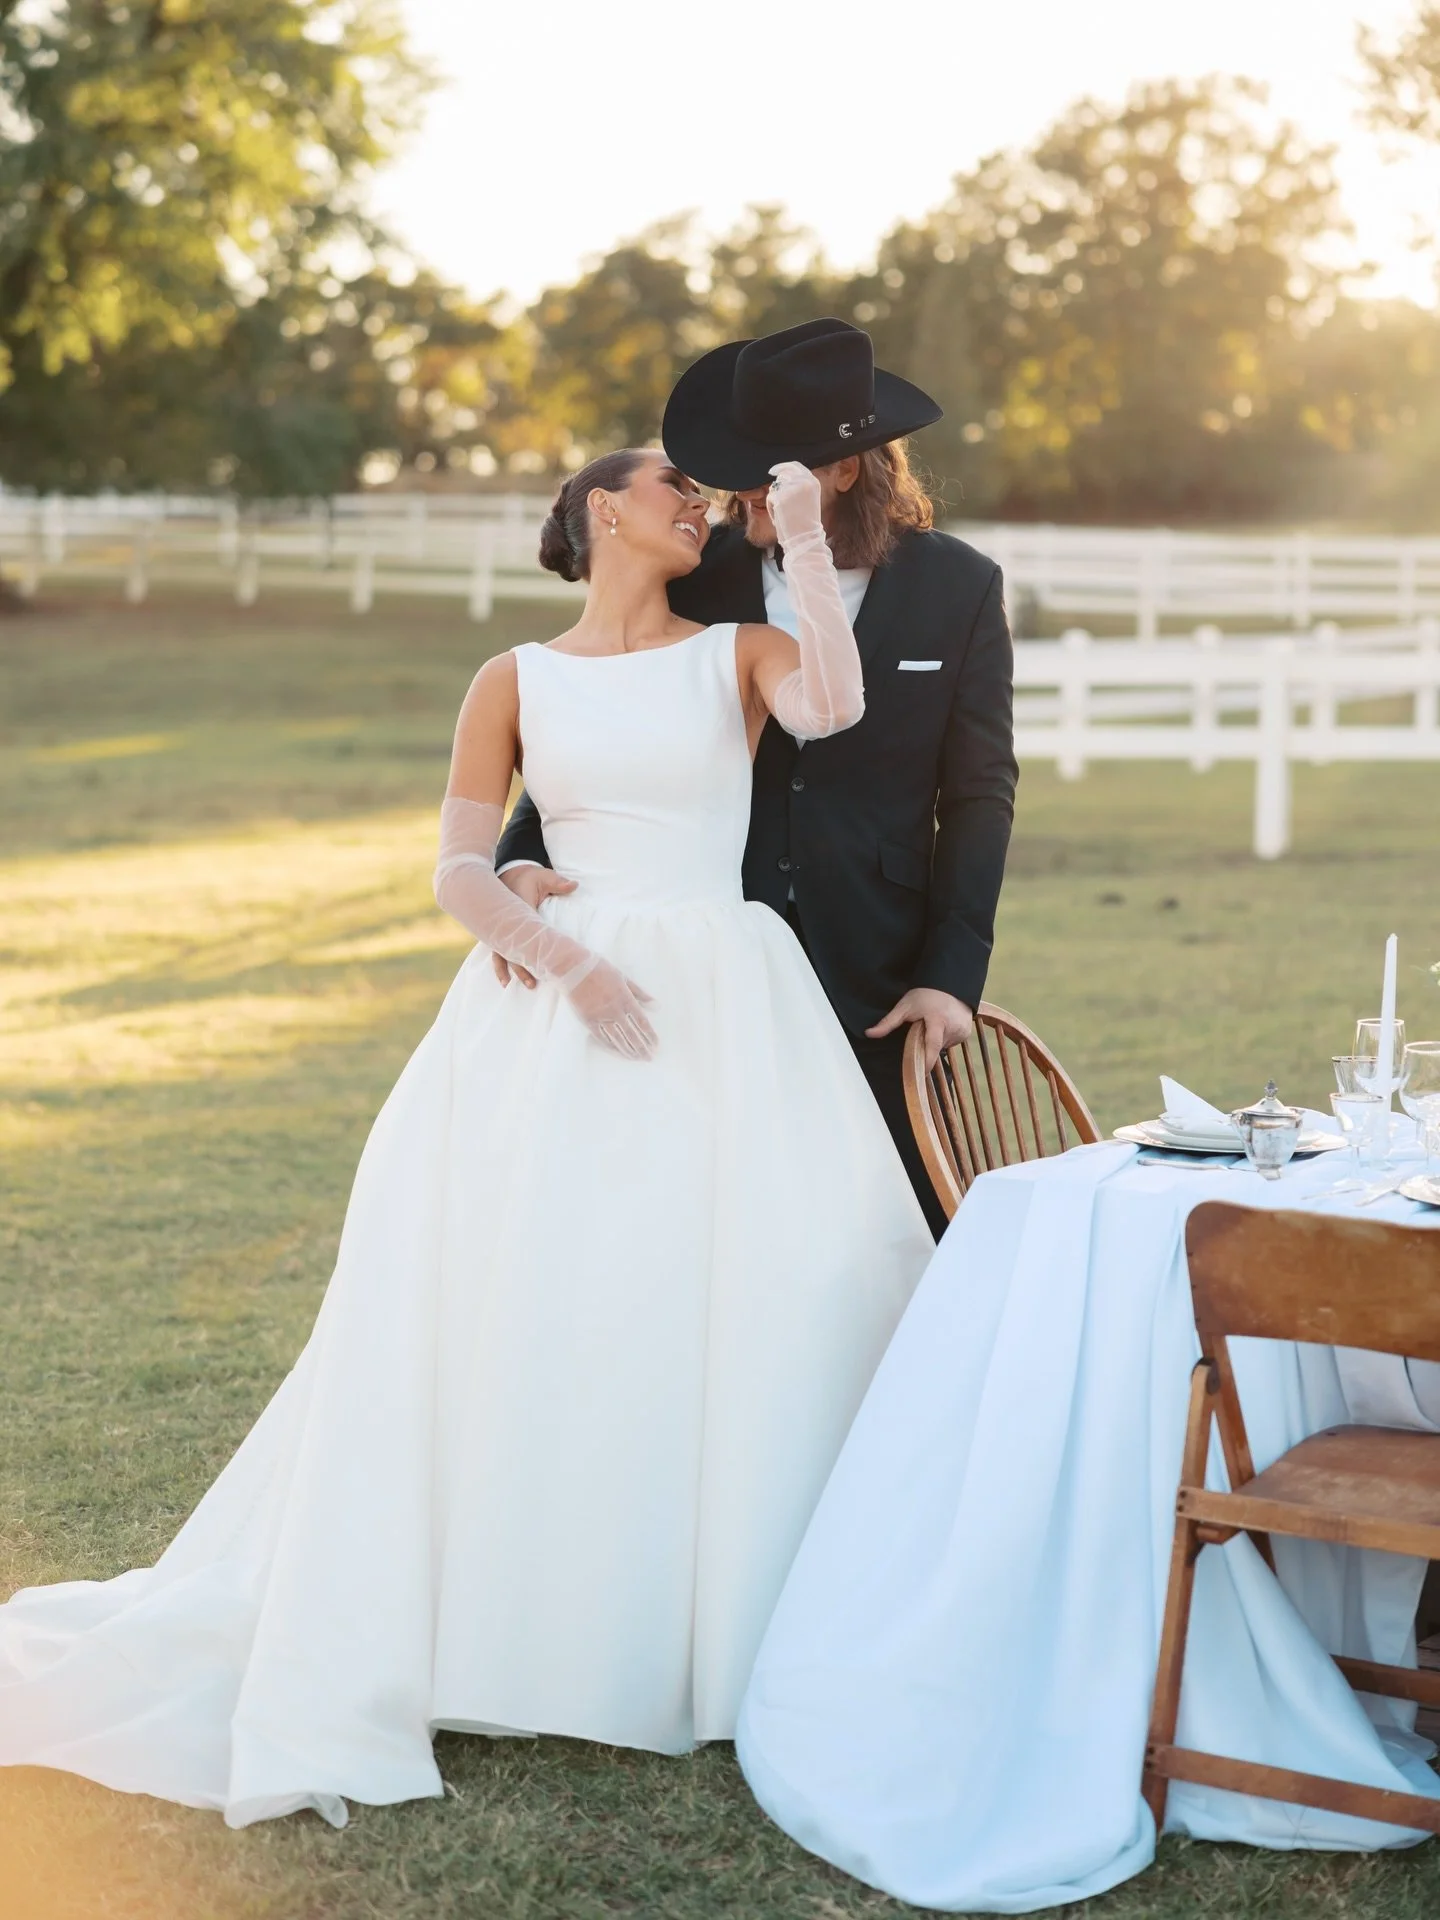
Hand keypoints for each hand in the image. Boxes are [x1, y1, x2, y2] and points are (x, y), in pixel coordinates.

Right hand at [490, 866, 577, 986]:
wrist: (510, 870)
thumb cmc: (530, 876)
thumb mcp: (544, 877)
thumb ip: (558, 882)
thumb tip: (575, 885)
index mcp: (518, 910)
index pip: (525, 934)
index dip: (531, 951)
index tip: (540, 965)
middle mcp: (506, 923)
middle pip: (511, 950)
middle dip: (520, 968)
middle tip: (532, 984)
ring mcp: (500, 928)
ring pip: (500, 952)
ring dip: (506, 968)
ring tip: (508, 985)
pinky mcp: (498, 931)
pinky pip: (496, 949)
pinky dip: (499, 963)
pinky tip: (503, 978)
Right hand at [565, 957, 657, 1059]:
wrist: (573, 968)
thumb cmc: (600, 969)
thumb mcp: (623, 977)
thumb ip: (640, 993)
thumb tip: (656, 1005)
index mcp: (625, 999)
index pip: (642, 1022)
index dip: (650, 1035)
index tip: (656, 1045)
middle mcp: (615, 1011)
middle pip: (631, 1035)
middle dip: (642, 1048)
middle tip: (649, 1058)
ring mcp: (601, 1017)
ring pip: (617, 1039)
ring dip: (628, 1050)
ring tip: (636, 1058)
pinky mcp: (588, 1020)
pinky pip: (601, 1037)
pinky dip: (611, 1045)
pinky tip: (617, 1051)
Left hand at [767, 460, 823, 549]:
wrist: (805, 539)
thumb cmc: (806, 525)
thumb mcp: (808, 500)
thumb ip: (799, 487)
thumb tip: (783, 477)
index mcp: (813, 482)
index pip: (795, 466)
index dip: (782, 467)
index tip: (772, 471)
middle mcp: (803, 481)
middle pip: (782, 475)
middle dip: (778, 488)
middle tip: (780, 505)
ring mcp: (791, 488)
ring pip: (774, 488)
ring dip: (775, 500)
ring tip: (785, 514)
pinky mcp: (780, 496)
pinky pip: (770, 498)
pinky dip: (771, 509)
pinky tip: (781, 518)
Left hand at [866, 989, 973, 1072]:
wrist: (949, 983)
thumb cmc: (925, 994)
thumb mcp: (905, 1006)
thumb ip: (888, 1022)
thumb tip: (869, 1034)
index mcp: (938, 1020)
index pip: (932, 1045)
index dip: (927, 1061)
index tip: (920, 1074)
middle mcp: (953, 1027)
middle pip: (934, 1047)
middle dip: (925, 1044)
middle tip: (920, 1031)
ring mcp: (962, 1030)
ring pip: (943, 1046)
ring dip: (935, 1040)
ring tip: (932, 1024)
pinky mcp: (967, 1032)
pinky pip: (951, 1042)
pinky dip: (945, 1037)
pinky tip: (943, 1024)